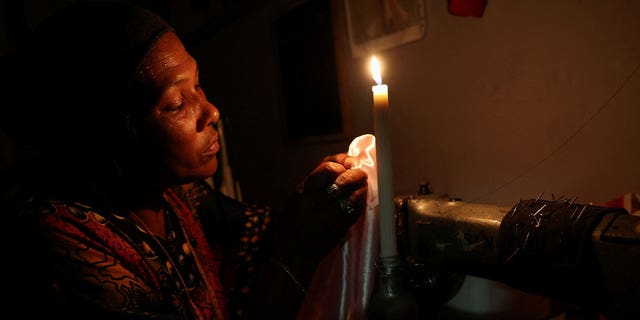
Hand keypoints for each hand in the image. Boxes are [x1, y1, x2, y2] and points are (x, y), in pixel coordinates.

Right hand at [270, 153, 367, 280]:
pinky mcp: (339, 228)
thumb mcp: (293, 202)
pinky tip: (359, 199)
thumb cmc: (289, 230)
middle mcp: (315, 201)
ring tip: (362, 184)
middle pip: (343, 178)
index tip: (347, 163)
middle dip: (355, 172)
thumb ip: (311, 187)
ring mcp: (328, 215)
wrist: (291, 259)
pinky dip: (360, 201)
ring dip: (360, 186)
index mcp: (302, 192)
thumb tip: (334, 170)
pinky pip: (355, 209)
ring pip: (353, 192)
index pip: (326, 167)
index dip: (340, 162)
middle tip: (360, 172)